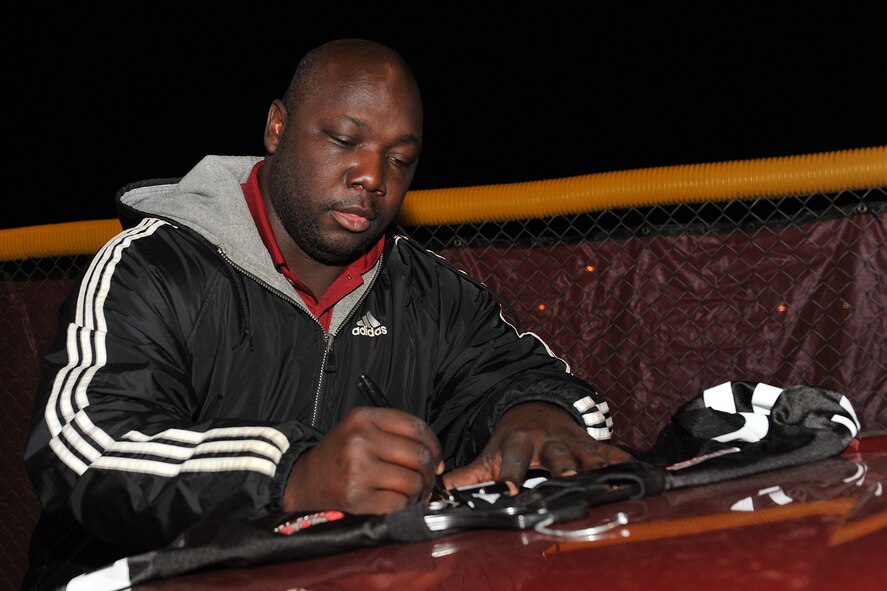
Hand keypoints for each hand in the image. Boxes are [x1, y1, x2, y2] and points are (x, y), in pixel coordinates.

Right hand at [284, 407, 443, 513]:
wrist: (304, 481)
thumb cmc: (337, 457)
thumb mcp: (359, 430)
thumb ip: (394, 433)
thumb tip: (435, 456)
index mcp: (363, 418)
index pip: (416, 427)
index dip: (434, 445)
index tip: (437, 457)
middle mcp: (360, 441)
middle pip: (419, 456)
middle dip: (430, 472)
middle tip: (427, 480)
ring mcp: (357, 470)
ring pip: (412, 481)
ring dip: (417, 491)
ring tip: (409, 492)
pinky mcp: (356, 497)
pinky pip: (399, 503)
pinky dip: (402, 506)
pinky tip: (394, 502)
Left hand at [443, 402, 633, 489]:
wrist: (538, 409)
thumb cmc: (512, 439)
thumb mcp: (490, 454)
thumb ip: (467, 475)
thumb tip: (436, 491)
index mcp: (518, 442)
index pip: (512, 459)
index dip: (510, 474)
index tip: (508, 491)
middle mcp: (548, 440)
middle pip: (556, 456)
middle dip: (562, 468)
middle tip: (568, 480)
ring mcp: (573, 442)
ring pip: (586, 455)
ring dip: (597, 467)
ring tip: (609, 478)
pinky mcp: (593, 445)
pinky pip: (612, 452)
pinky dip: (624, 462)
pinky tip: (640, 472)